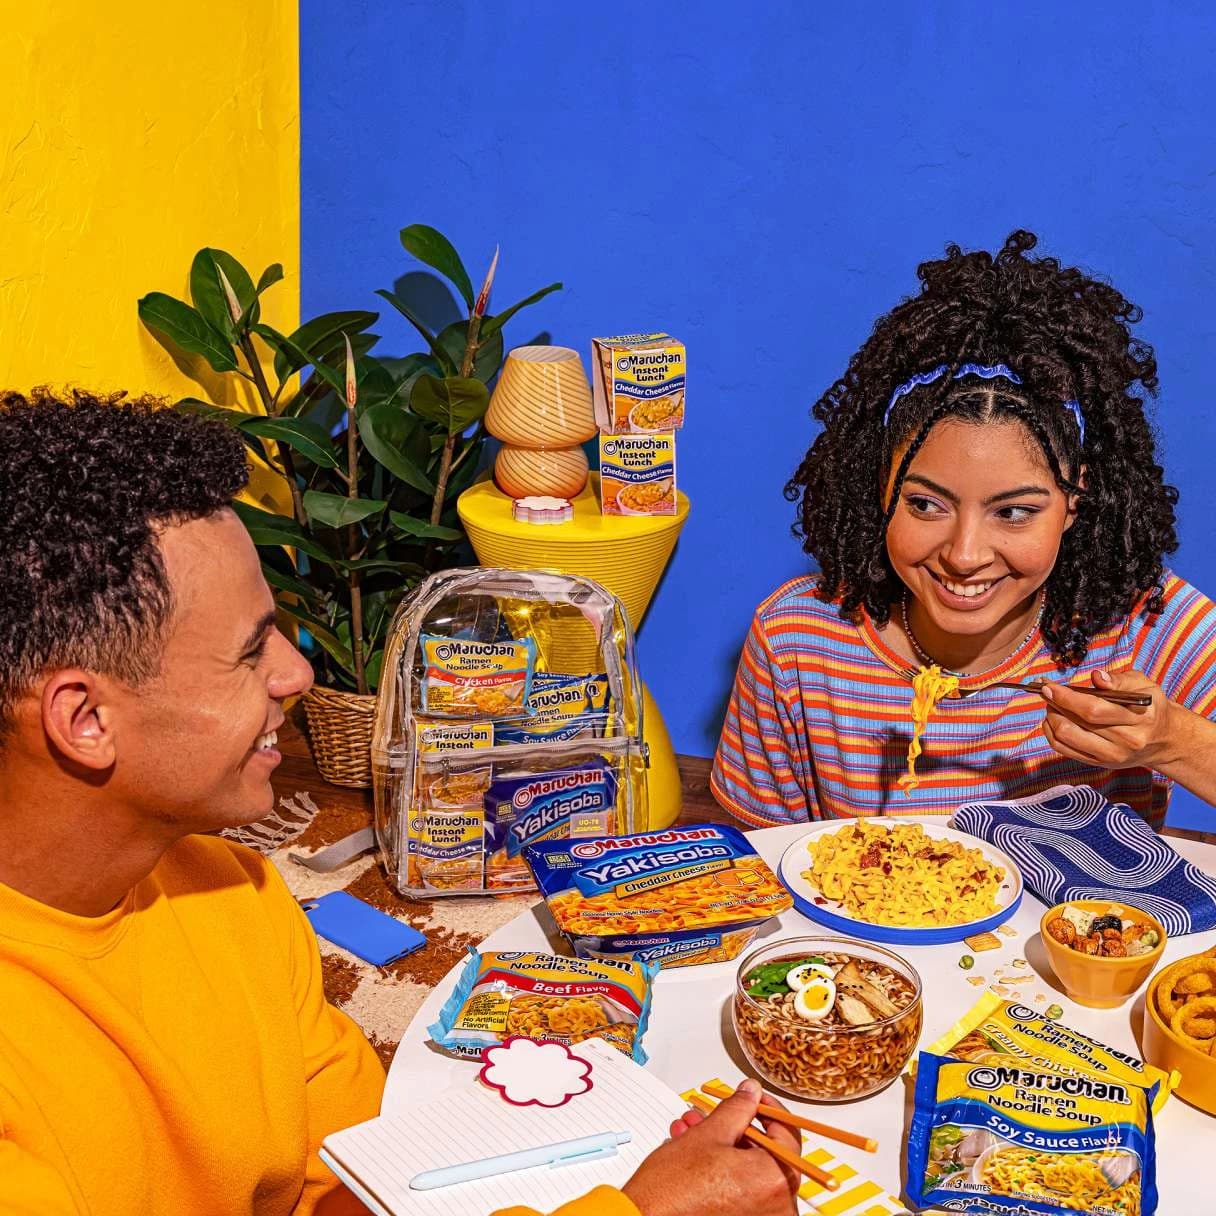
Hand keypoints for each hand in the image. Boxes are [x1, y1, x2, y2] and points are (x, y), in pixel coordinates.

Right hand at [621, 1079, 799, 1215]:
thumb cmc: (674, 1189)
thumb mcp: (710, 1134)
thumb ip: (738, 1108)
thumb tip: (752, 1093)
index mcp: (775, 1180)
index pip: (788, 1133)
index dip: (768, 1108)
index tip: (754, 1099)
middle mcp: (778, 1207)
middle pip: (767, 1153)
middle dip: (736, 1128)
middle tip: (714, 1114)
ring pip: (750, 1170)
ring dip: (724, 1147)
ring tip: (693, 1131)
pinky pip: (742, 1190)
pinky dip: (723, 1170)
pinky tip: (696, 1154)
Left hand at [1041, 668, 1182, 770]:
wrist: (1164, 740)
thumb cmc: (1150, 707)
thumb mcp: (1144, 686)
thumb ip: (1119, 680)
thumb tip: (1096, 677)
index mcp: (1139, 720)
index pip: (1094, 709)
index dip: (1066, 697)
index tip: (1049, 686)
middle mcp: (1126, 741)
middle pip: (1077, 724)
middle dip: (1055, 704)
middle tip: (1048, 691)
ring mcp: (1111, 756)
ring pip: (1067, 738)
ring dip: (1051, 718)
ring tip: (1052, 704)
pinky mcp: (1100, 763)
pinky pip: (1065, 750)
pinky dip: (1051, 733)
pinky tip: (1053, 720)